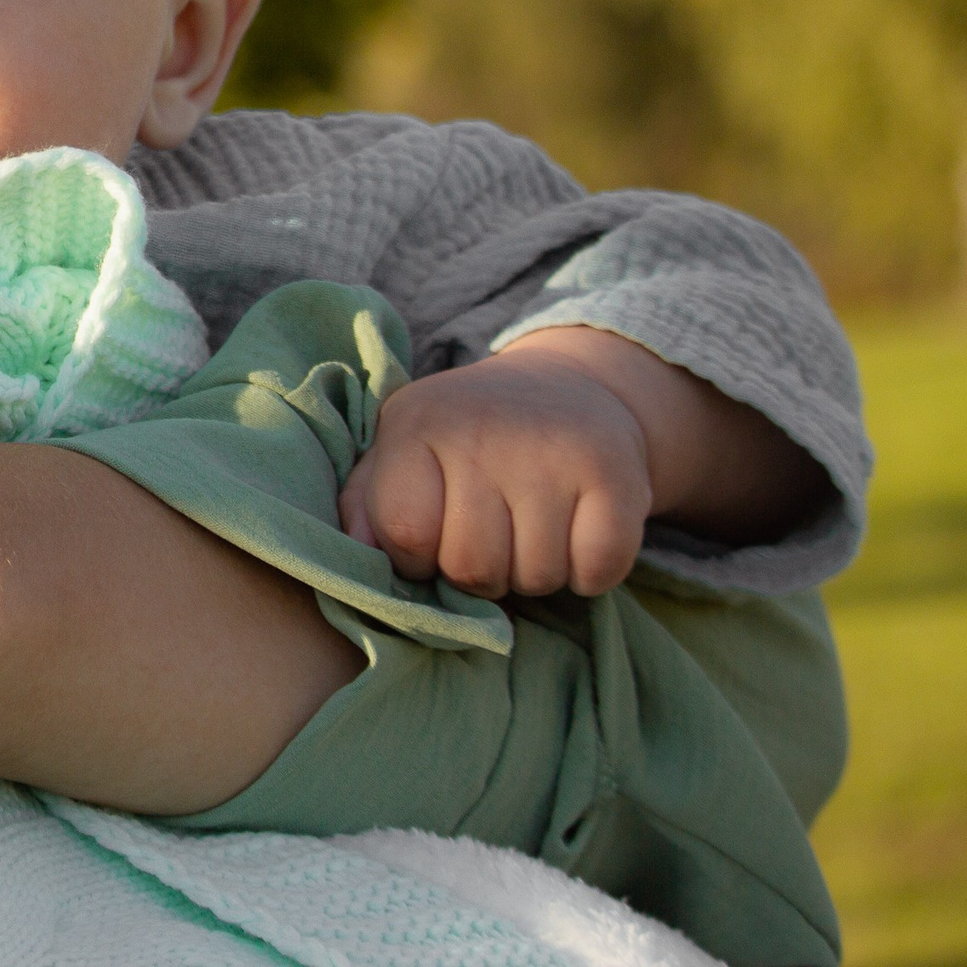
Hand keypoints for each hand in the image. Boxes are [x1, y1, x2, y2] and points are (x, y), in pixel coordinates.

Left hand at [338, 326, 831, 598]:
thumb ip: (364, 501)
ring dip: (534, 574)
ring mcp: (555, 451)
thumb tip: (349, 551)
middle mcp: (486, 430)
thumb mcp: (402, 450)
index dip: (417, 559)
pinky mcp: (618, 475)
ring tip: (531, 529)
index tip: (433, 541)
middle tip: (492, 535)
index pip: (403, 535)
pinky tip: (575, 535)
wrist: (568, 389)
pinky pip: (597, 570)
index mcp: (418, 423)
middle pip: (471, 566)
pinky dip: (589, 574)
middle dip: (478, 573)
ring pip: (536, 577)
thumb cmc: (466, 440)